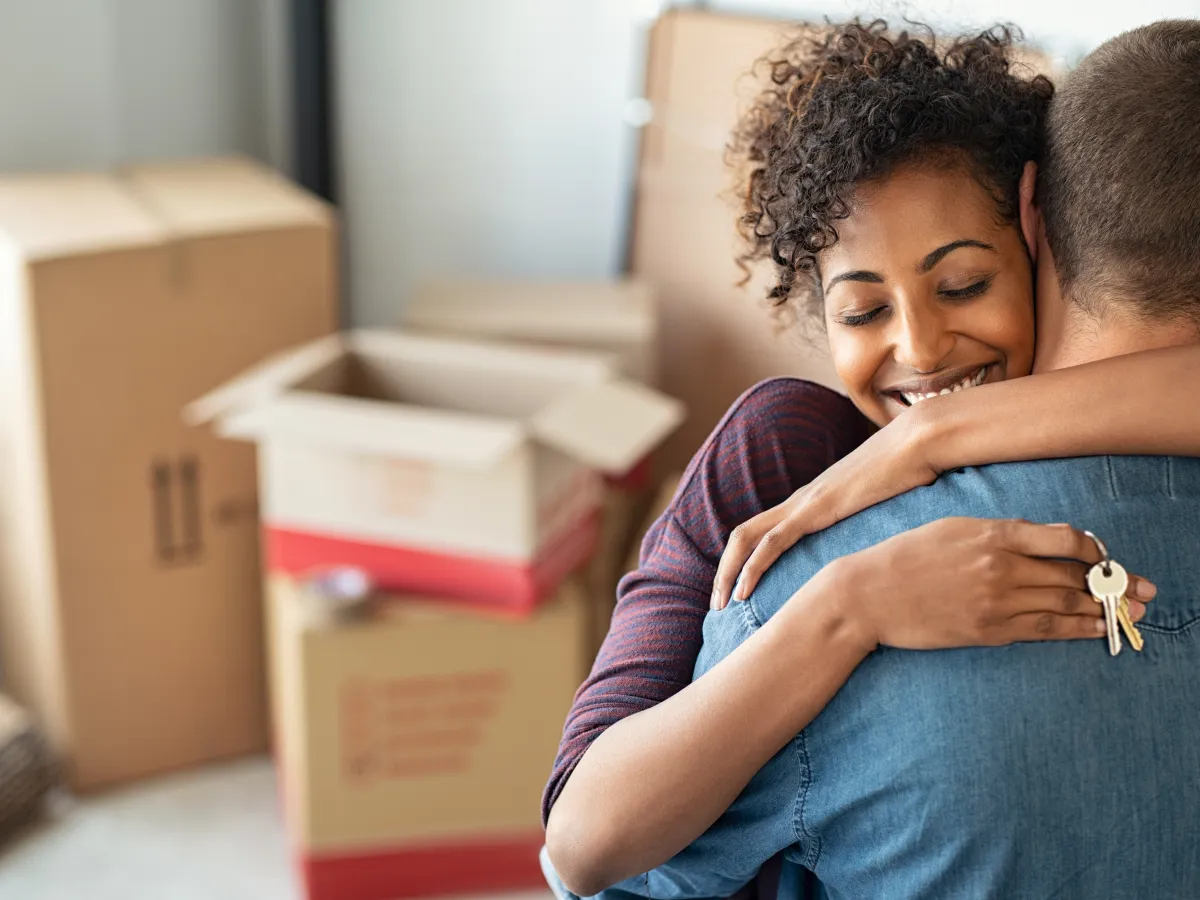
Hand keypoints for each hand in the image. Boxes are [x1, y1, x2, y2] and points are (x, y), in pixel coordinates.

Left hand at [713, 411, 938, 609]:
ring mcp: (805, 502)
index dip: (744, 560)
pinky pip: (773, 540)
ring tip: (721, 604)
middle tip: (717, 605)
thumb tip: (886, 552)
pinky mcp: (816, 508)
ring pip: (747, 537)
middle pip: (743, 535)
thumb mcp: (886, 507)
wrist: (920, 441)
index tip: (739, 592)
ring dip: (728, 572)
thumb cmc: (912, 472)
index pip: (763, 531)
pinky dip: (753, 566)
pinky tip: (743, 591)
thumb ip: (874, 525)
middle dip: (724, 571)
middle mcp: (800, 500)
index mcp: (812, 501)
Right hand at [815, 518, 1155, 651]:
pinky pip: (1043, 630)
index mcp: (993, 534)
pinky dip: (1076, 630)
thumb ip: (998, 533)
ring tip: (1132, 611)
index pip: (1065, 540)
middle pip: (1074, 576)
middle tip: (1146, 590)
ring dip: (1104, 609)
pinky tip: (1096, 629)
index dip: (1095, 550)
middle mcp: (1001, 567)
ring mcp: (996, 602)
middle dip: (1115, 583)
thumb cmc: (905, 556)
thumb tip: (1041, 542)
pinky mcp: (988, 631)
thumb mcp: (952, 528)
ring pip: (1065, 605)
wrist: (868, 594)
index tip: (1105, 556)